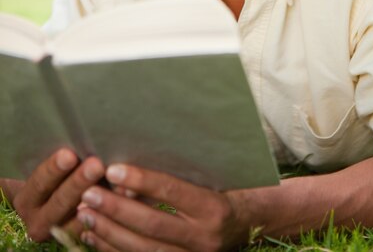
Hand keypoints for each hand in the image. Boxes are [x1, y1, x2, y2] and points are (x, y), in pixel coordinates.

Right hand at [12, 148, 104, 241]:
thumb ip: (61, 160)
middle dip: (78, 182)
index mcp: (27, 199)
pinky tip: (120, 198)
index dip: (53, 168)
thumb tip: (84, 140)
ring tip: (113, 182)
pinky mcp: (76, 240)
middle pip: (59, 201)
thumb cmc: (54, 178)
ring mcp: (57, 233)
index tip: (69, 154)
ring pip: (77, 218)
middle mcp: (37, 221)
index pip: (39, 182)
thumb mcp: (49, 172)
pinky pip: (92, 229)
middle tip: (96, 164)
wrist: (48, 208)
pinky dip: (107, 214)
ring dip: (97, 199)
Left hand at [77, 165, 247, 251]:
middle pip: (153, 225)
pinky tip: (94, 234)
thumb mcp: (208, 176)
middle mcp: (204, 237)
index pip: (173, 192)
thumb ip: (176, 175)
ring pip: (143, 249)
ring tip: (85, 212)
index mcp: (213, 207)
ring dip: (108, 232)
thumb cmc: (224, 188)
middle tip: (89, 193)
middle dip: (116, 210)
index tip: (113, 169)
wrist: (247, 224)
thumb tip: (129, 171)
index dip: (142, 181)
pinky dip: (113, 249)